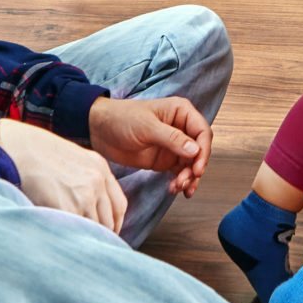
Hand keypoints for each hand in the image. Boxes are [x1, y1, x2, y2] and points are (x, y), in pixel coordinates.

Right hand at [0, 118, 126, 233]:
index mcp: (100, 168)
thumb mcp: (71, 159)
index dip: (113, 224)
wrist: (17, 149)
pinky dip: (71, 240)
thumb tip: (89, 208)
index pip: (119, 206)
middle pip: (109, 221)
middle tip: (87, 245)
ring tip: (72, 247)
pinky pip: (76, 232)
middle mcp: (97, 182)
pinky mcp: (67, 208)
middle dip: (99, 235)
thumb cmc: (37, 155)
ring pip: (94, 230)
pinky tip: (63, 242)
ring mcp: (85, 196)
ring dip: (84, 239)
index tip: (104, 234)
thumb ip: (86, 179)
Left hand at [88, 96, 211, 197]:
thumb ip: (172, 138)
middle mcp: (181, 129)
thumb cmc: (121, 118)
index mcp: (181, 112)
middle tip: (186, 180)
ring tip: (177, 187)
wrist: (99, 130)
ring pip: (191, 164)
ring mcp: (174, 146)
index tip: (197, 168)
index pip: (202, 132)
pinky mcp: (165, 160)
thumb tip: (195, 150)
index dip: (203, 151)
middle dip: (195, 167)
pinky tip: (175, 189)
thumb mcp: (147, 127)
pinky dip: (180, 182)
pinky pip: (180, 172)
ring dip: (188, 178)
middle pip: (200, 150)